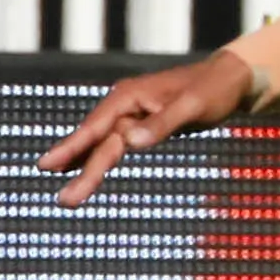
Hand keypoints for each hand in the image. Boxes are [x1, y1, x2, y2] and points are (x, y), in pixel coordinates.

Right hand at [37, 49, 257, 207]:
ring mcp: (131, 116)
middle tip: (65, 201)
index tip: (47, 165)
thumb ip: (163, 123)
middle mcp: (124, 105)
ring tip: (69, 199)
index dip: (72, 147)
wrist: (231, 79)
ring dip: (88, 171)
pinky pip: (116, 147)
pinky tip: (83, 173)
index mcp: (129, 96)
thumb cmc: (214, 89)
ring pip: (105, 148)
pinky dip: (101, 161)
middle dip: (81, 171)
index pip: (96, 127)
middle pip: (98, 143)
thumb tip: (132, 143)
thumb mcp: (193, 105)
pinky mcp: (141, 126)